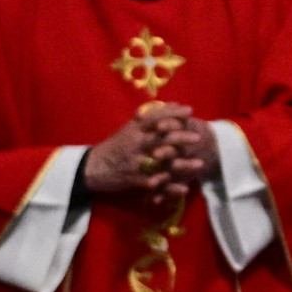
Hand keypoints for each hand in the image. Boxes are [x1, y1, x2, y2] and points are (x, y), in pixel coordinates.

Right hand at [84, 105, 217, 197]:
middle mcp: (135, 144)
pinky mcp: (133, 180)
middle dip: (181, 137)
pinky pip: (155, 184)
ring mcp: (134, 163)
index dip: (172, 113)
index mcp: (134, 130)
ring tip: (200, 164)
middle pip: (160, 139)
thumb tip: (172, 104)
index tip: (190, 111)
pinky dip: (170, 187)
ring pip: (162, 163)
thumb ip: (149, 117)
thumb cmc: (115, 146)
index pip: (155, 117)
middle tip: (199, 137)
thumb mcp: (128, 128)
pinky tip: (184, 188)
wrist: (91, 168)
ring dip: (182, 164)